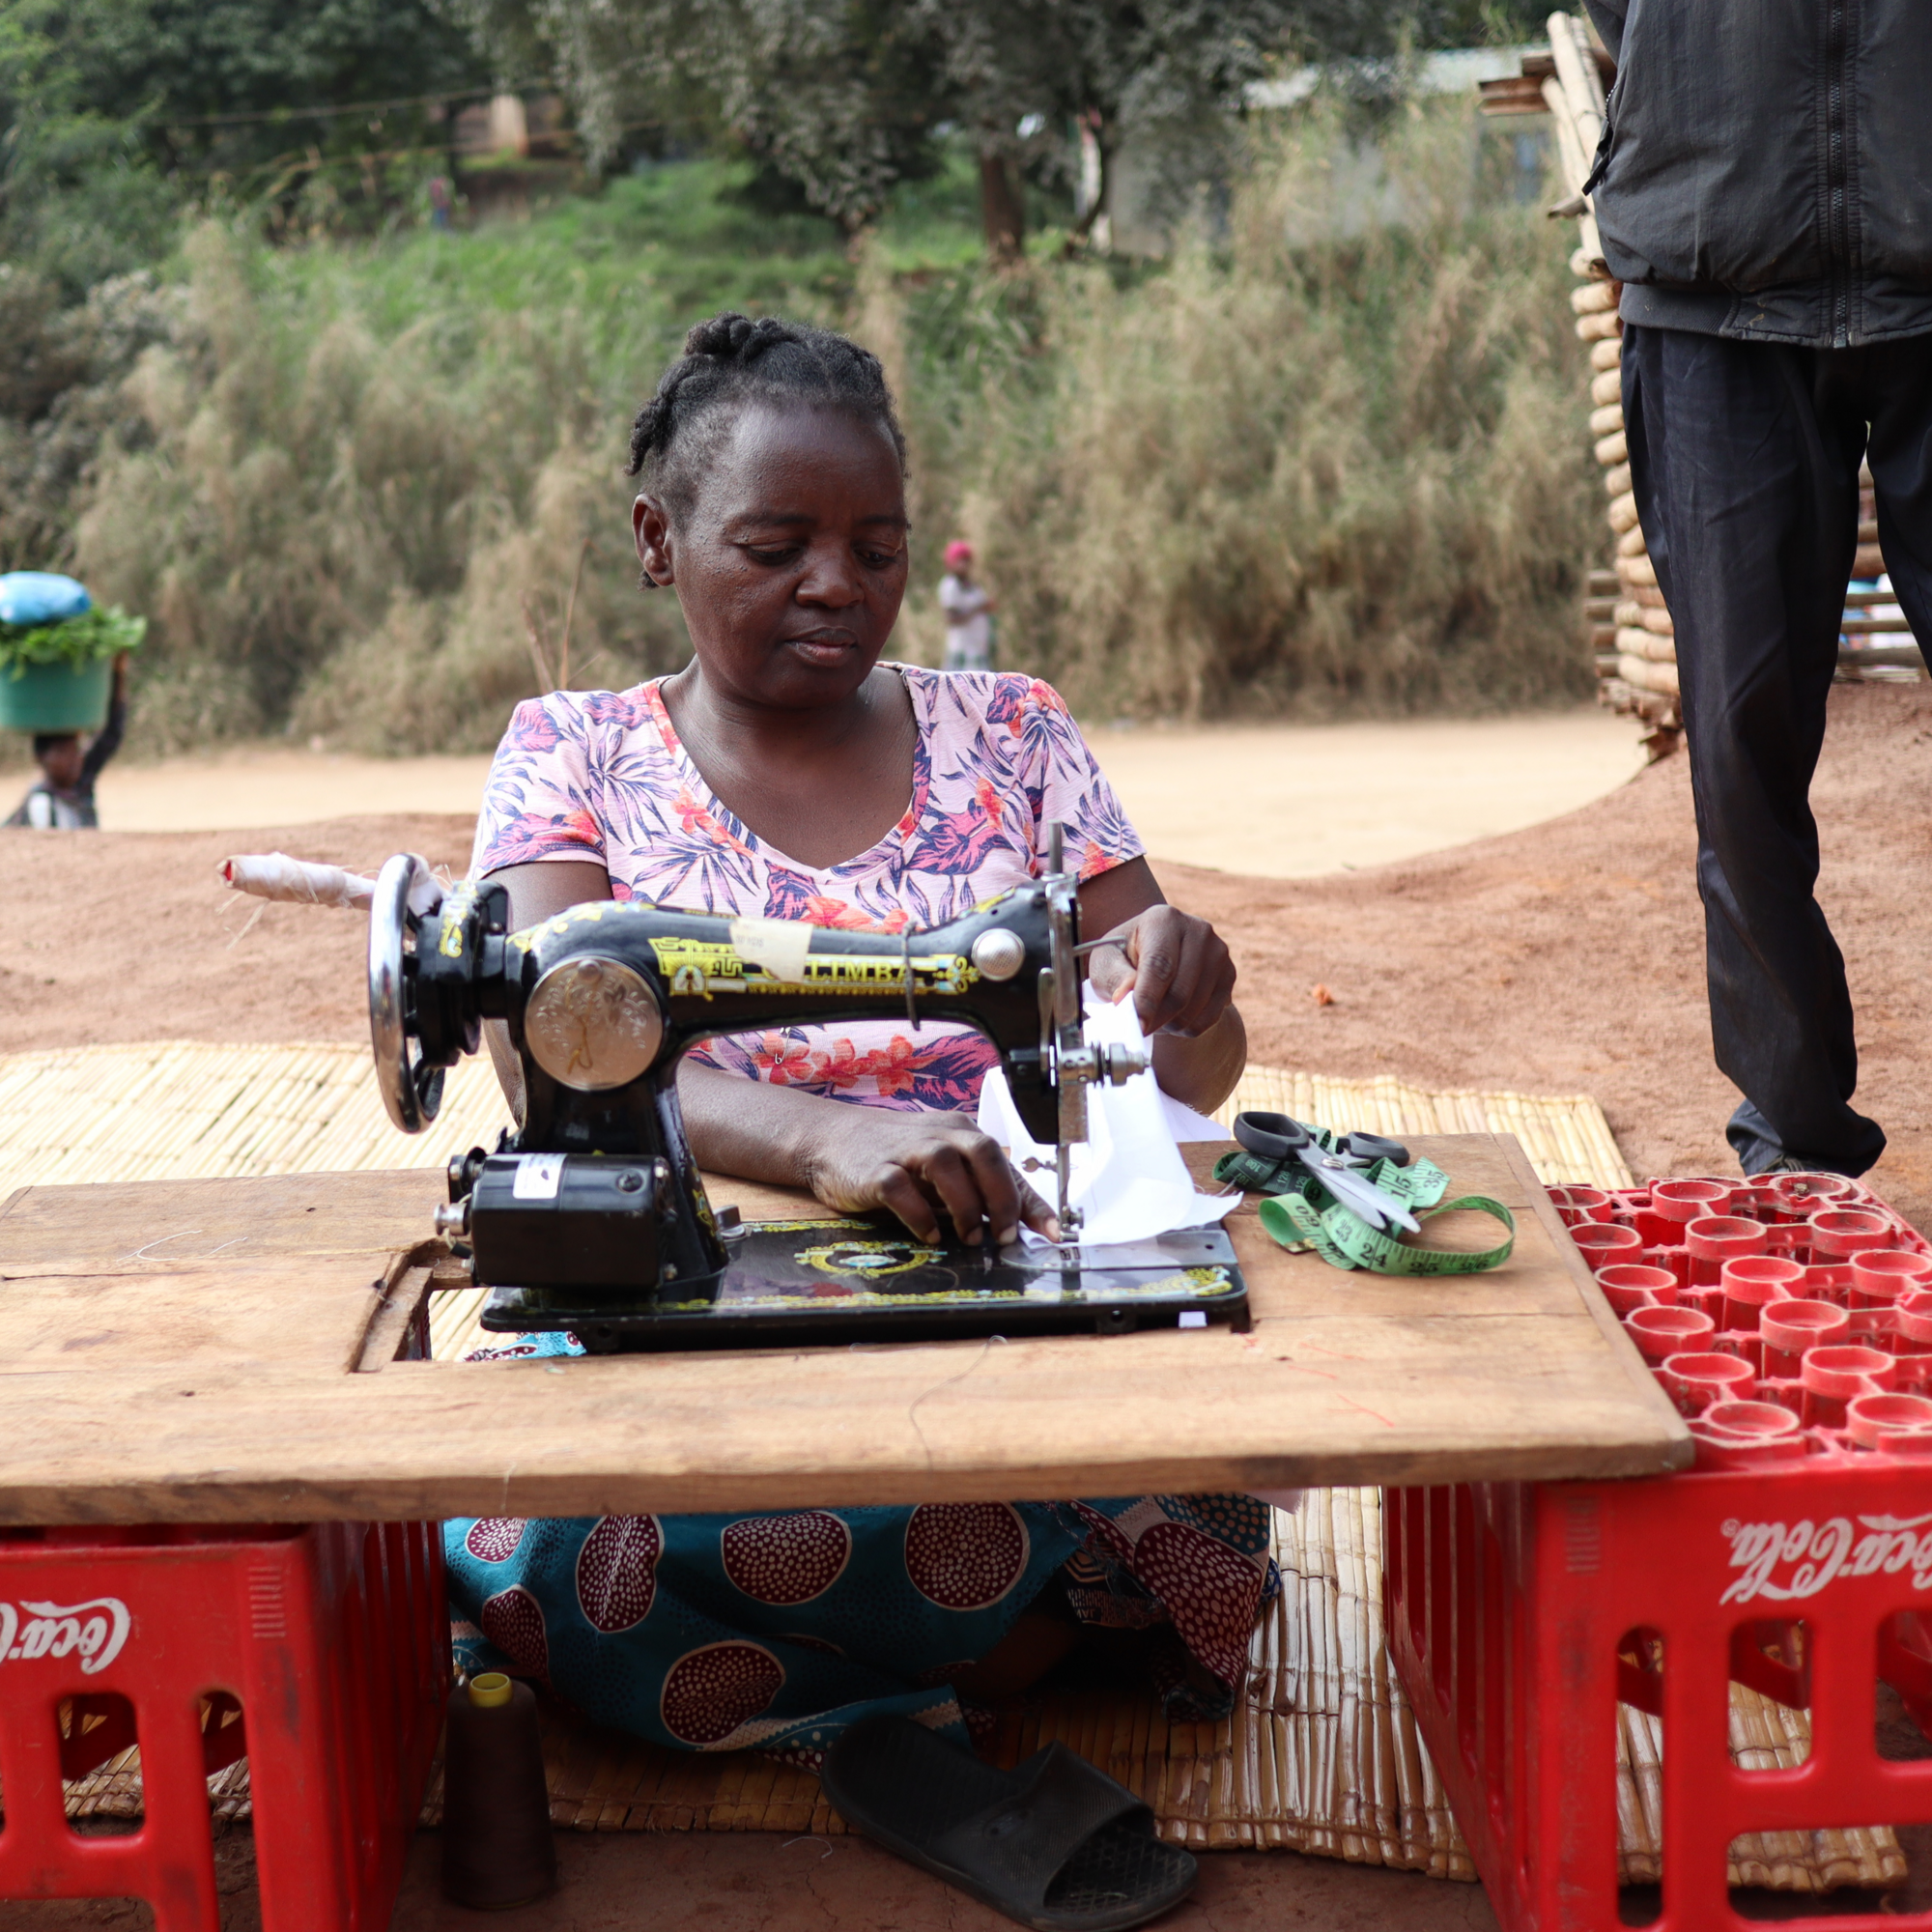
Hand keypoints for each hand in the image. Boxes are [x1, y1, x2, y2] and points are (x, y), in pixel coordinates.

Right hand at [804, 1107, 1056, 1246]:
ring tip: (968, 1238)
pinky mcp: (875, 1170)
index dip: (1031, 1200)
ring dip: (965, 1206)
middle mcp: (938, 1135)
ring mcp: (905, 1150)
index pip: (1006, 1162)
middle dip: (1001, 1197)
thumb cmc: (895, 1156)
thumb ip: (974, 1188)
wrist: (831, 1140)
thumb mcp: (941, 1167)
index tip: (1052, 1233)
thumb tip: (1018, 1222)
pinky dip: (920, 1216)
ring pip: (945, 1165)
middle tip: (1005, 1235)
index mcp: (959, 1132)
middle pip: (984, 1152)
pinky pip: (901, 1188)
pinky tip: (931, 1235)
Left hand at [1084, 905, 1236, 1038]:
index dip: (1147, 999)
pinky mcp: (1229, 975)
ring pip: (1194, 1010)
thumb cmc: (1125, 957)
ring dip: (1168, 1025)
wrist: (1157, 957)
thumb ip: (1114, 977)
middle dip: (1156, 1019)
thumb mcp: (1107, 961)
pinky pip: (1209, 1019)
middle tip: (1137, 1028)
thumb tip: (1125, 997)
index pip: (1159, 965)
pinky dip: (1186, 1027)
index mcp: (1164, 919)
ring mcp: (1218, 953)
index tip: (1137, 1025)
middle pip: (1179, 992)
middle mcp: (1198, 931)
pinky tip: (1172, 1014)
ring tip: (1152, 1014)